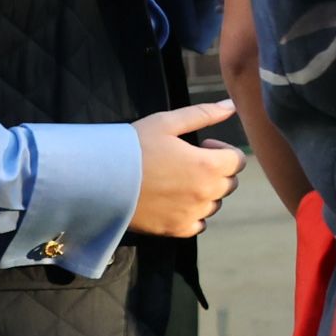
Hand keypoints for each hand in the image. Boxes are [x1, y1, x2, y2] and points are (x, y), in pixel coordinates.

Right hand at [131, 102, 246, 236]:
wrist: (97, 180)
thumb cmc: (132, 147)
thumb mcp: (166, 123)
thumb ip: (204, 114)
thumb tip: (231, 106)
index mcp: (209, 166)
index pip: (238, 161)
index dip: (222, 151)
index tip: (201, 146)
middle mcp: (207, 193)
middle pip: (229, 183)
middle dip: (215, 171)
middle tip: (187, 162)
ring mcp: (193, 214)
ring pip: (214, 203)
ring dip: (204, 193)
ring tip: (177, 181)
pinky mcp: (176, 229)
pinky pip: (198, 224)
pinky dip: (192, 214)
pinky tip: (173, 202)